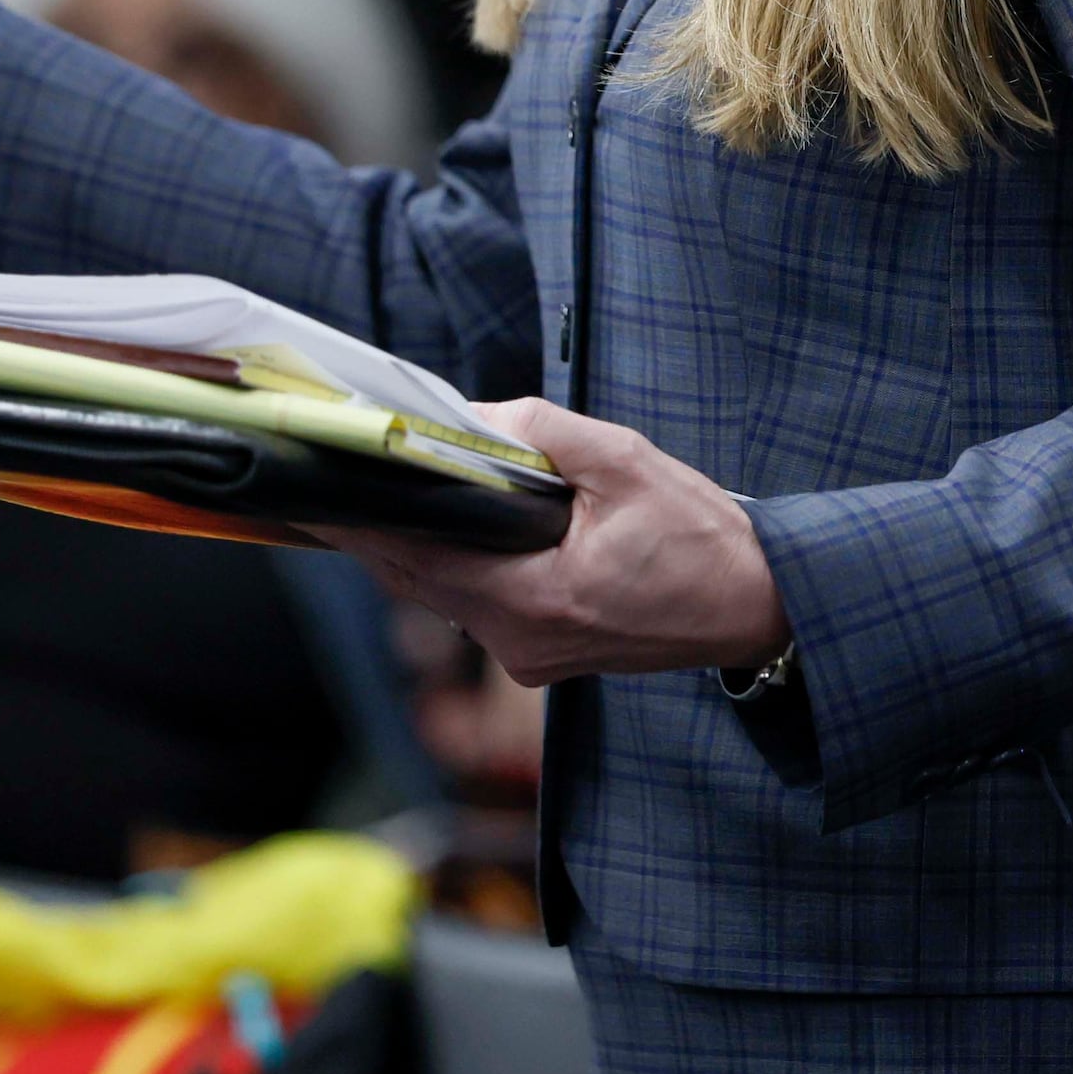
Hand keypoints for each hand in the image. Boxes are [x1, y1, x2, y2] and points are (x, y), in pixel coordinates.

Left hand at [327, 400, 790, 684]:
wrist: (758, 606)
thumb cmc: (703, 540)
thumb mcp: (628, 463)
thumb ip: (546, 435)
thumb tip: (476, 417)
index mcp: (536, 598)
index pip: (417, 557)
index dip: (360, 524)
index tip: (314, 495)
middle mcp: (520, 641)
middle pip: (417, 579)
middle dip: (381, 529)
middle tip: (340, 480)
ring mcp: (530, 656)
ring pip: (444, 595)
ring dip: (421, 546)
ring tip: (394, 491)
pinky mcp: (544, 654)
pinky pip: (478, 606)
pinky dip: (459, 566)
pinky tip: (460, 526)